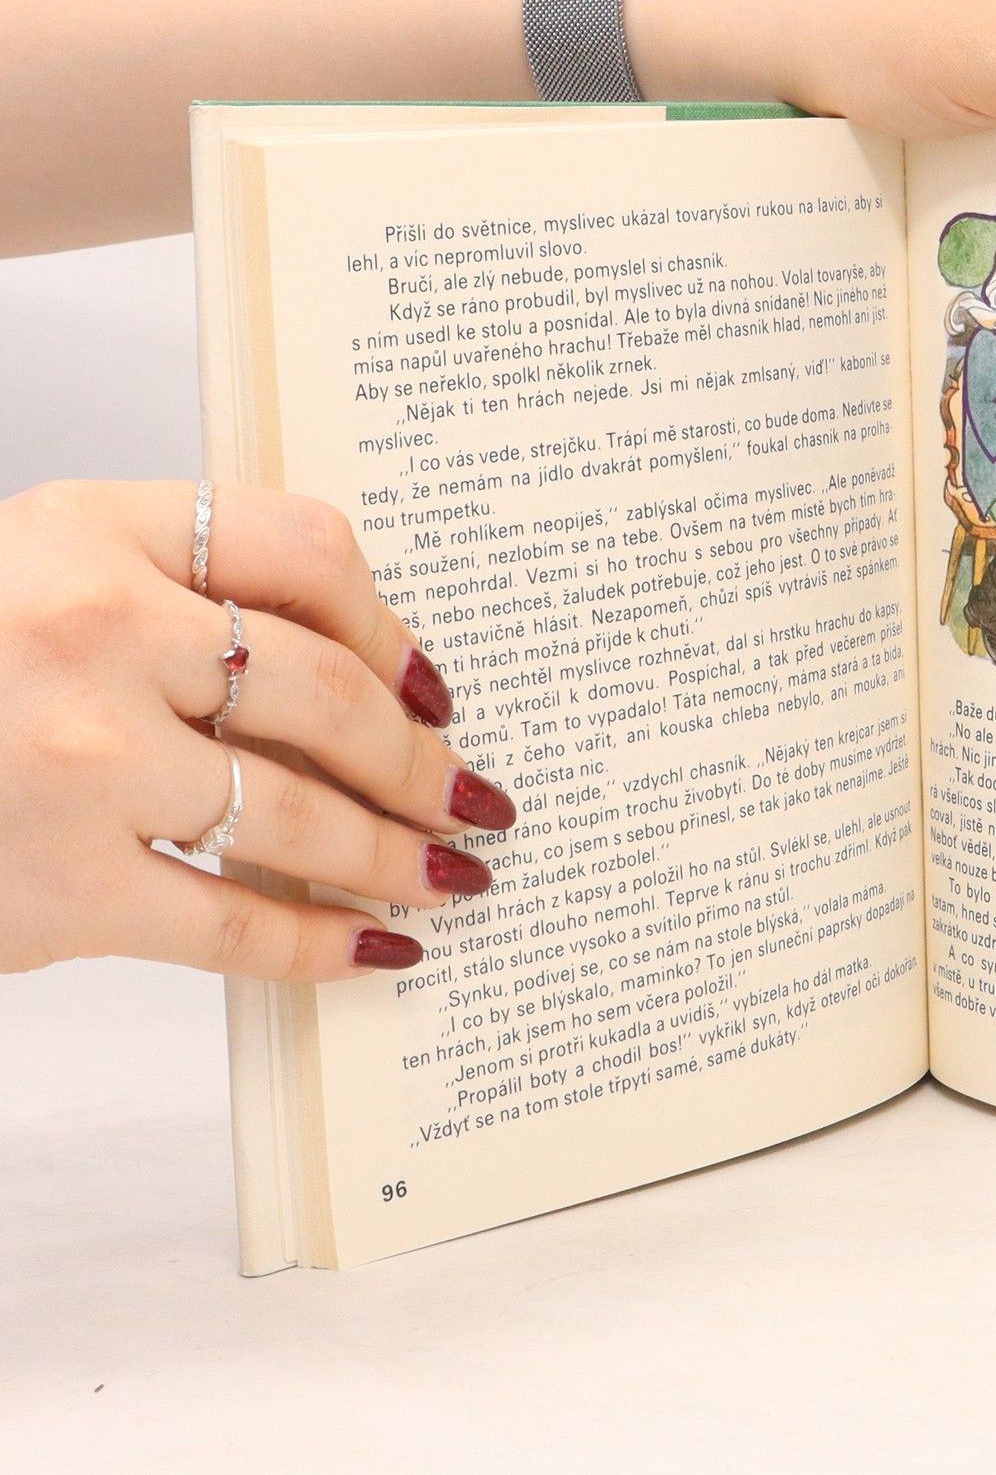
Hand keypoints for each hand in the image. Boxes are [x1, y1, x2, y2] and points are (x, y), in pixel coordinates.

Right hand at [0, 481, 517, 982]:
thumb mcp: (40, 571)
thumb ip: (177, 588)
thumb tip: (359, 669)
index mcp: (94, 529)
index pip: (304, 549)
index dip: (390, 624)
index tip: (431, 680)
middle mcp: (95, 631)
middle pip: (326, 691)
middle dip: (419, 756)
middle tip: (472, 793)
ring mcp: (82, 762)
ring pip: (299, 811)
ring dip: (395, 851)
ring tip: (453, 872)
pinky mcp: (64, 886)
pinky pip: (237, 922)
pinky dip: (322, 942)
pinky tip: (378, 945)